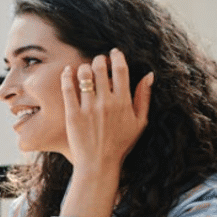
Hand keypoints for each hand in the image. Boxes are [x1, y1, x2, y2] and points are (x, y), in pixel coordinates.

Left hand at [61, 48, 154, 176]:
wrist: (99, 164)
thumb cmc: (121, 144)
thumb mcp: (140, 122)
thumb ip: (144, 97)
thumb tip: (149, 75)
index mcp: (123, 102)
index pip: (121, 69)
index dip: (117, 56)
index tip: (113, 52)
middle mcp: (106, 103)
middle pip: (101, 68)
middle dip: (99, 59)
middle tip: (98, 61)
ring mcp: (88, 109)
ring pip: (84, 75)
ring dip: (84, 67)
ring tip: (85, 70)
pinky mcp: (73, 115)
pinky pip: (68, 89)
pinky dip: (67, 76)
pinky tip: (67, 71)